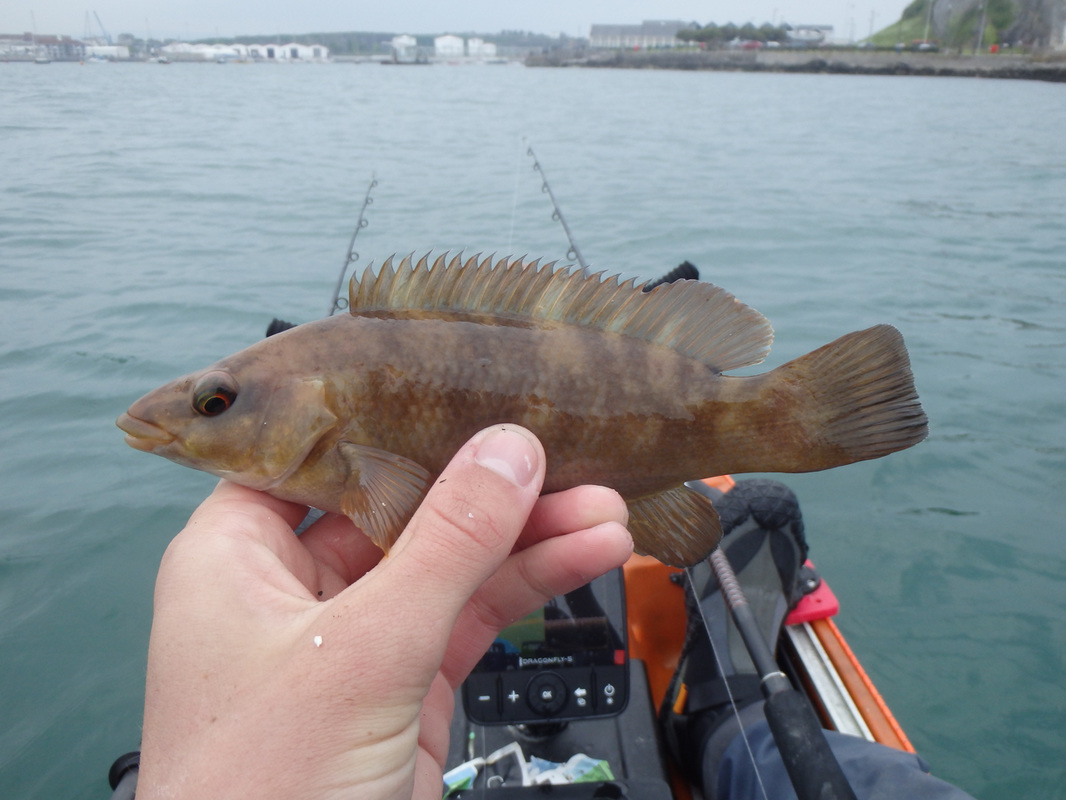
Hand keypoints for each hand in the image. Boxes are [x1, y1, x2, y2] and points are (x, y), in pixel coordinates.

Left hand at [137, 425, 632, 798]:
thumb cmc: (264, 788)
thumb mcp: (361, 648)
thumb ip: (445, 544)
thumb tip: (510, 449)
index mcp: (237, 553)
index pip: (317, 451)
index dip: (392, 413)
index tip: (470, 383)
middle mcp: (293, 584)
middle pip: (403, 502)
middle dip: (491, 485)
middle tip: (570, 453)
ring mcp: (356, 634)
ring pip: (449, 561)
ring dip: (529, 536)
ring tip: (609, 506)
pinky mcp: (404, 680)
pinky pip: (472, 614)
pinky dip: (528, 585)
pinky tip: (588, 555)